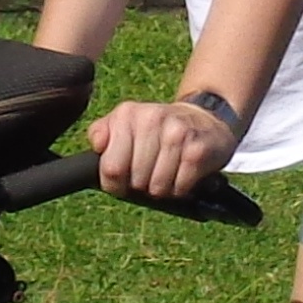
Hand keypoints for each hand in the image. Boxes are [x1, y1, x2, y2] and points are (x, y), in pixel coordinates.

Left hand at [89, 93, 246, 202]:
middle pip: (134, 181)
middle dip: (141, 185)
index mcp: (127, 114)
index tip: (124, 181)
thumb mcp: (126, 123)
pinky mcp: (197, 150)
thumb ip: (102, 132)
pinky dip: (181, 189)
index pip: (110, 168)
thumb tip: (97, 146)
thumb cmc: (158, 130)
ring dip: (162, 188)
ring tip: (168, 173)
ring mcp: (176, 133)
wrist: (205, 119)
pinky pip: (179, 188)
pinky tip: (183, 173)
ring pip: (157, 187)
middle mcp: (151, 119)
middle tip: (151, 172)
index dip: (115, 184)